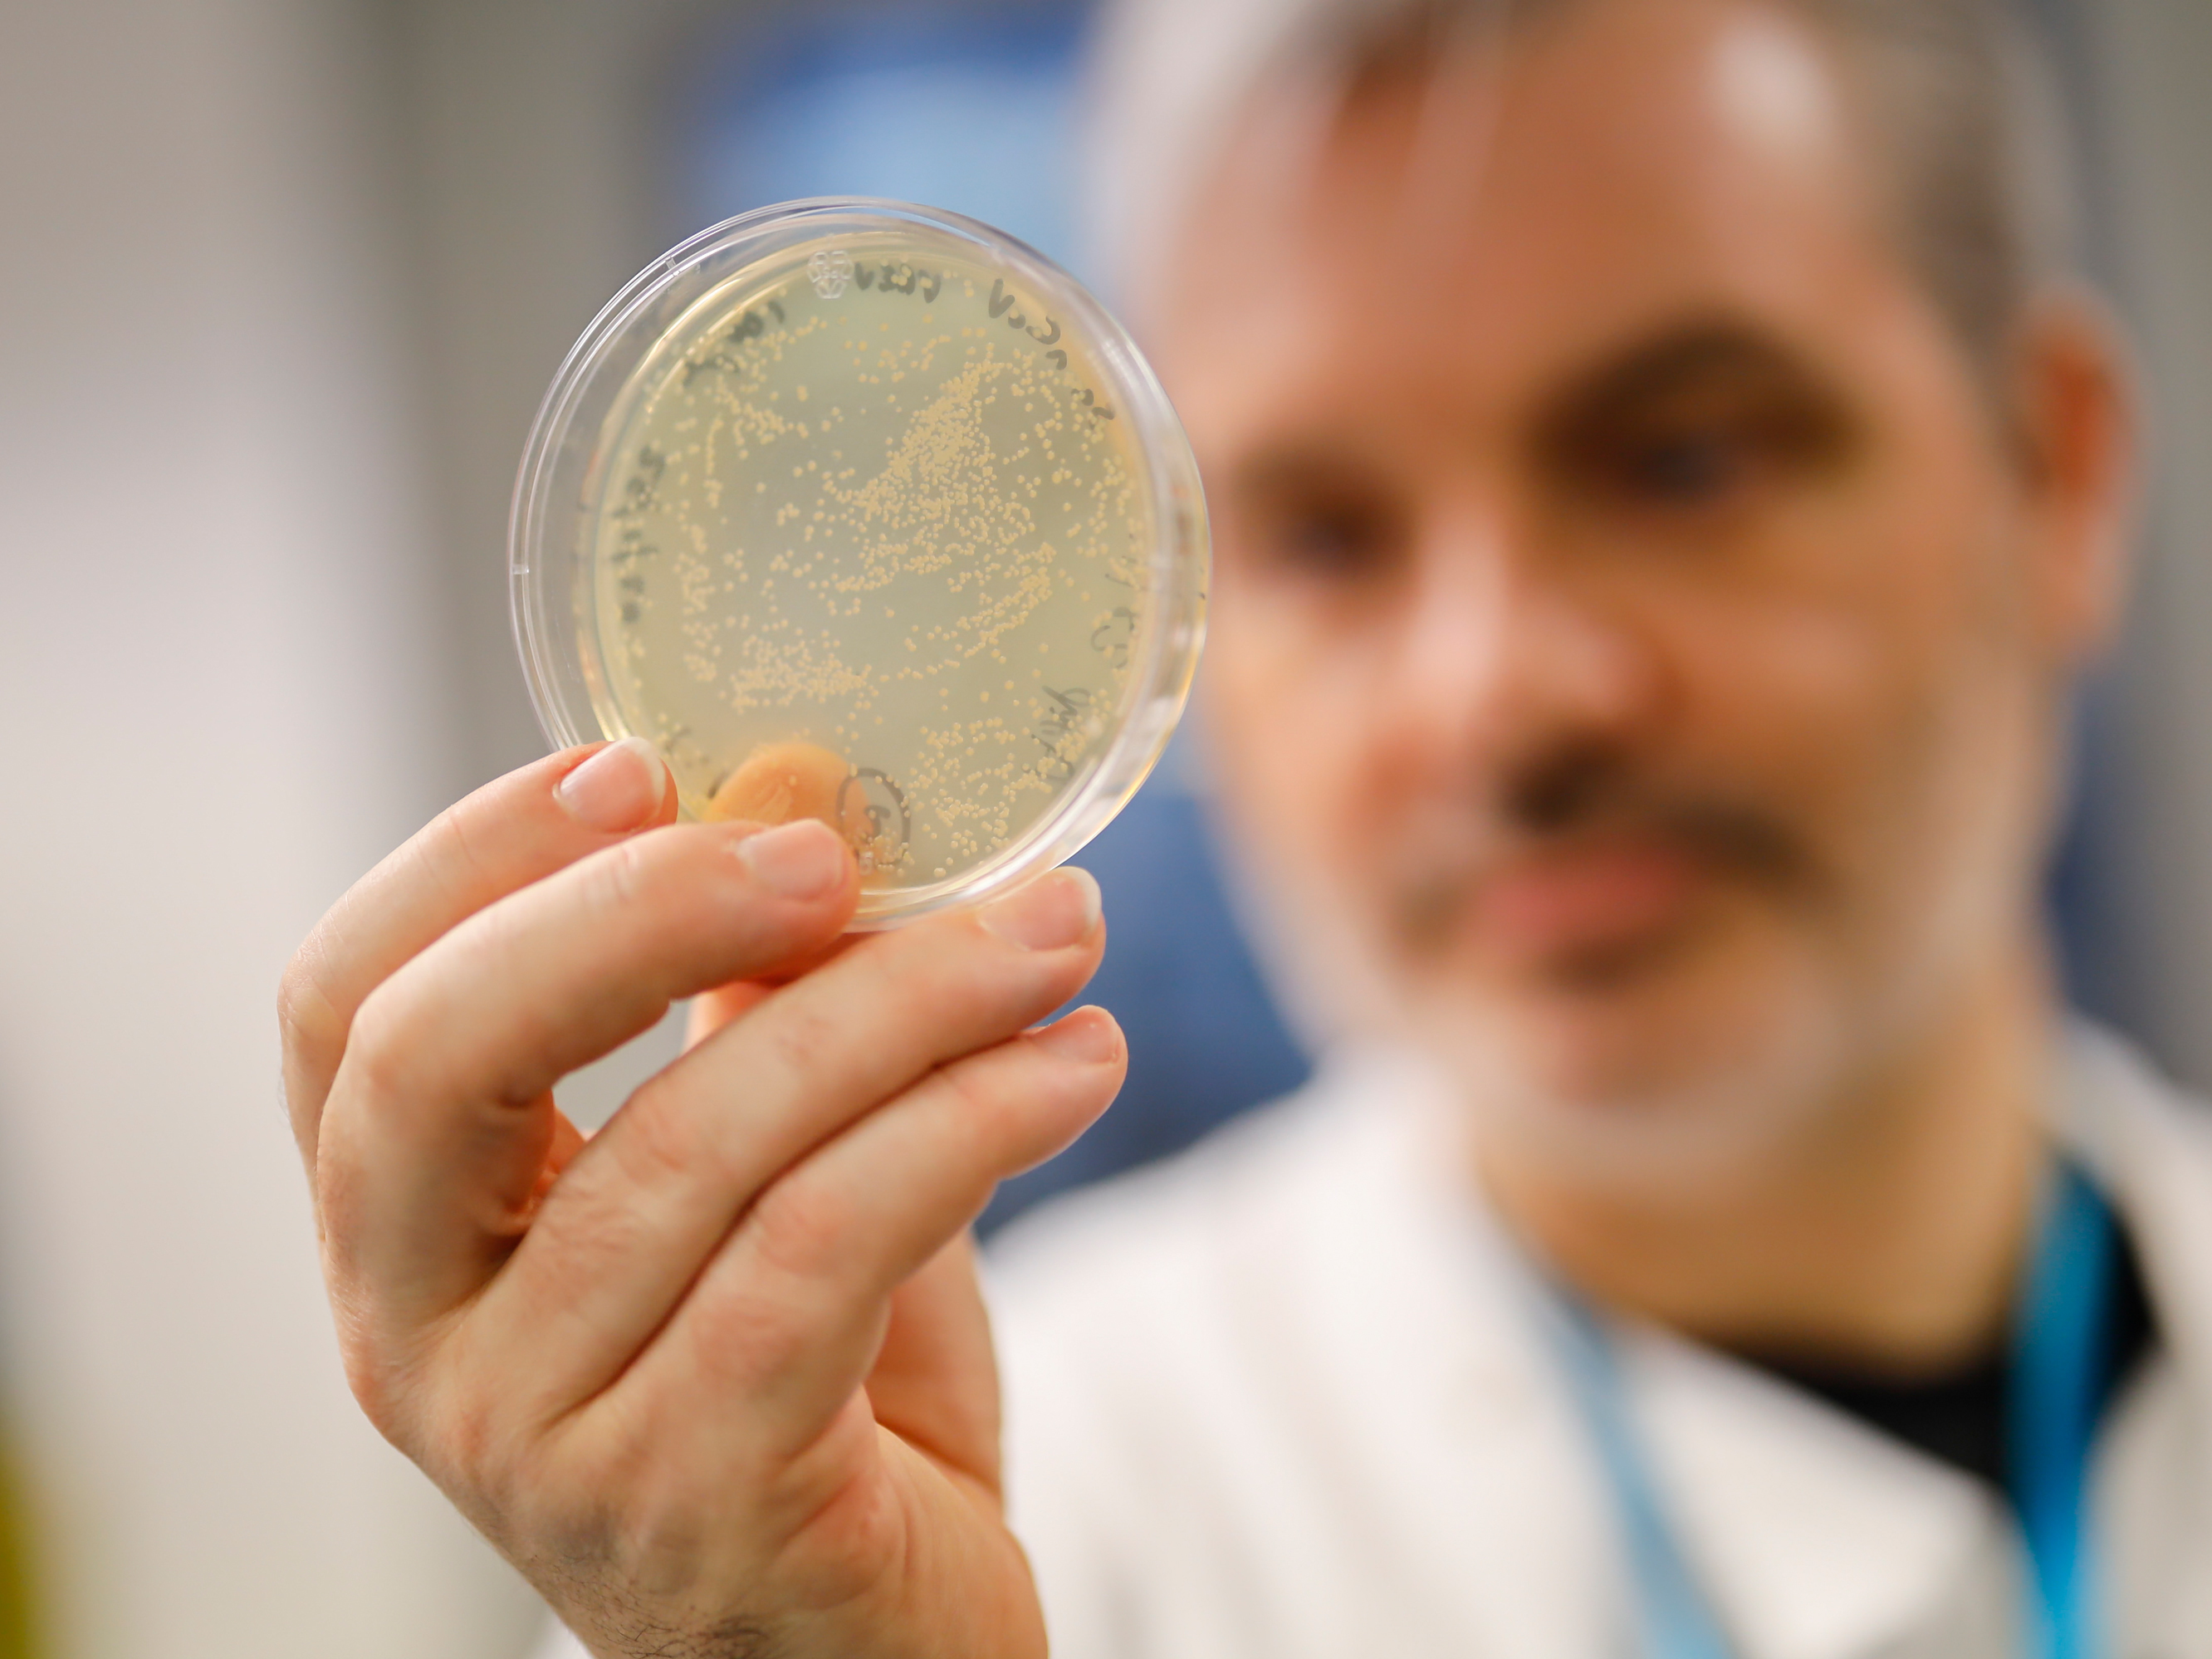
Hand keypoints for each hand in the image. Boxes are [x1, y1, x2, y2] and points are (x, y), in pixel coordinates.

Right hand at [280, 739, 1121, 1656]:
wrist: (876, 1644)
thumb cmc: (809, 1395)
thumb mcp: (751, 1183)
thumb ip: (734, 1015)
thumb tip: (796, 793)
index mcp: (407, 1235)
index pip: (341, 1017)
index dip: (469, 865)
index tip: (642, 762)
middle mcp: (419, 1341)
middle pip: (437, 1063)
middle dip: (639, 909)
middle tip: (830, 844)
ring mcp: (537, 1439)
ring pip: (692, 1150)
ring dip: (899, 1006)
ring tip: (1055, 934)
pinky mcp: (693, 1502)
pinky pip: (822, 1253)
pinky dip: (966, 1125)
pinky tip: (1078, 1061)